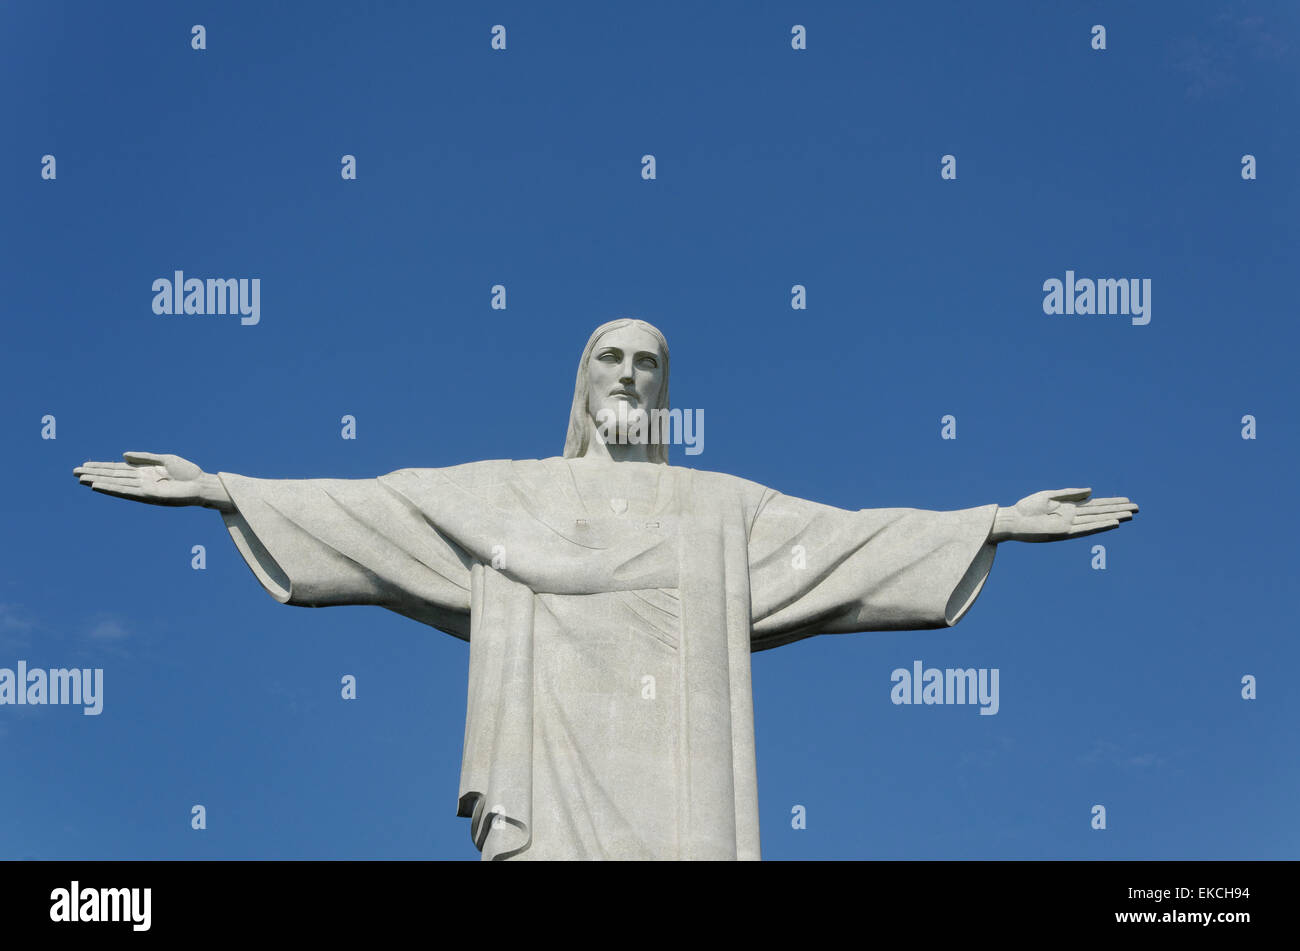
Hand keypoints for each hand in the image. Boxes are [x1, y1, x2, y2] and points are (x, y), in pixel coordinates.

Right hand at [73, 452, 231, 509]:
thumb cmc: (187, 472)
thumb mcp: (164, 460)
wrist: (202, 484)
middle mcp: (140, 481)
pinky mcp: (148, 496)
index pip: (117, 469)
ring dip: (98, 481)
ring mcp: (143, 489)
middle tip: (73, 472)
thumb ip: (144, 457)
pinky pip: (126, 491)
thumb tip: (122, 456)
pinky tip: (98, 486)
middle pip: (112, 476)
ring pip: (115, 484)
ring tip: (81, 479)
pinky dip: (112, 489)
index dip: (101, 467)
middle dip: (94, 473)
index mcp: (144, 472)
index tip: (84, 465)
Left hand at [990, 488, 1136, 542]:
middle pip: (1100, 512)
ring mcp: (1070, 525)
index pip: (1095, 505)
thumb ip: (1070, 493)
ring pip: (1096, 520)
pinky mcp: (1064, 532)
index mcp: (1069, 508)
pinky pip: (1085, 529)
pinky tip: (1112, 523)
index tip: (1127, 500)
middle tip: (1137, 508)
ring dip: (1113, 517)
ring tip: (1130, 515)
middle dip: (1118, 509)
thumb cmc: (1027, 507)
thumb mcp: (1050, 496)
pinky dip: (1099, 526)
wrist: (1012, 519)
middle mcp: (1073, 517)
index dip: (1111, 502)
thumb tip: (1092, 491)